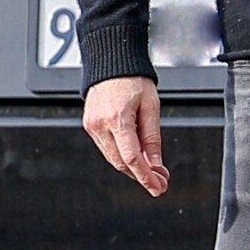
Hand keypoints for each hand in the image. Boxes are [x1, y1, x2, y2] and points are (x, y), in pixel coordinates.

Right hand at [83, 77, 169, 195]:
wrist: (111, 62)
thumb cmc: (133, 78)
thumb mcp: (151, 107)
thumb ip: (152, 138)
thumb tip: (156, 163)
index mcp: (118, 118)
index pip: (132, 158)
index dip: (146, 177)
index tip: (158, 187)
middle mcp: (100, 124)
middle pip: (121, 162)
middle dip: (141, 176)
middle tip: (160, 182)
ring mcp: (91, 125)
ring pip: (112, 158)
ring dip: (132, 168)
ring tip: (152, 172)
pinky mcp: (89, 125)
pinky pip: (106, 148)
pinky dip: (121, 157)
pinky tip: (136, 159)